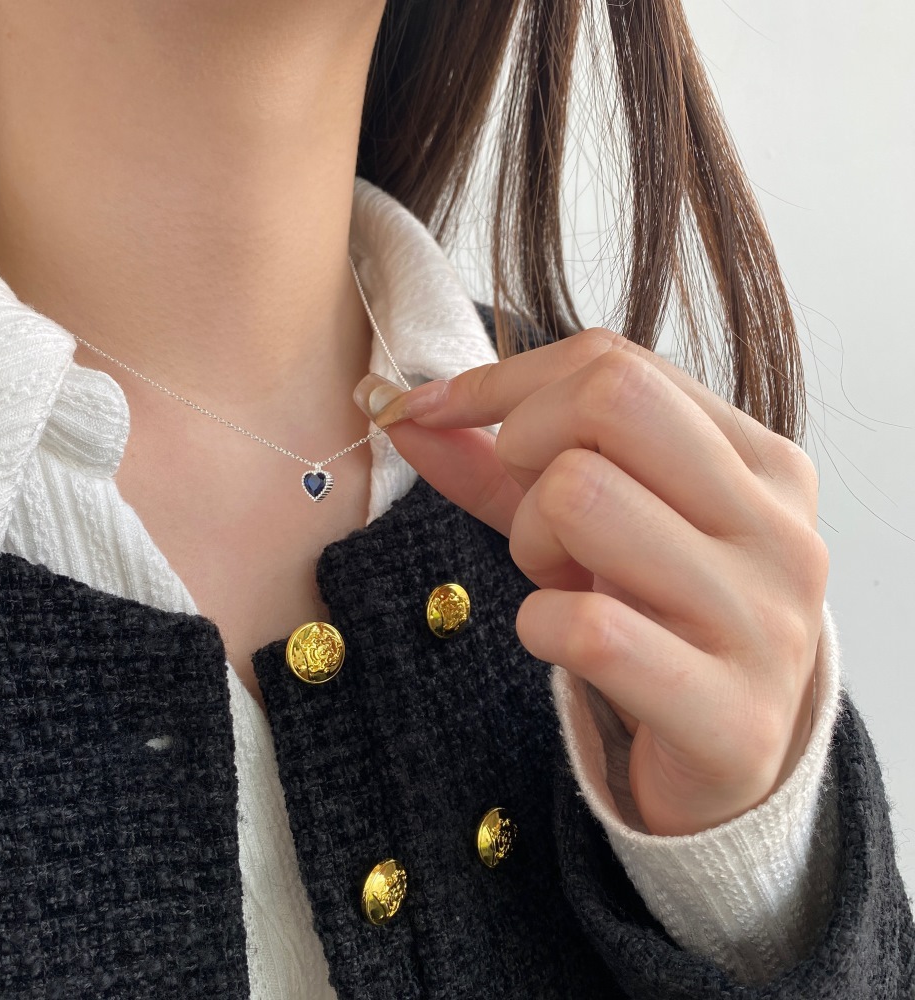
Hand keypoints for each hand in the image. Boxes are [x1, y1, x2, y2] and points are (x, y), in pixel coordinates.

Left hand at [354, 329, 826, 835]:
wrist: (728, 754)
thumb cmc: (653, 616)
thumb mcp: (585, 524)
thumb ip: (496, 463)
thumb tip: (395, 407)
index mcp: (759, 461)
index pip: (613, 362)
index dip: (501, 379)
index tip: (431, 411)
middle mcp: (775, 526)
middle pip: (608, 401)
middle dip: (527, 448)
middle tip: (535, 519)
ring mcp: (763, 619)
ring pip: (583, 496)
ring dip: (532, 543)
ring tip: (560, 583)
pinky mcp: (733, 714)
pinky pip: (588, 627)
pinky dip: (539, 626)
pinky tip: (559, 642)